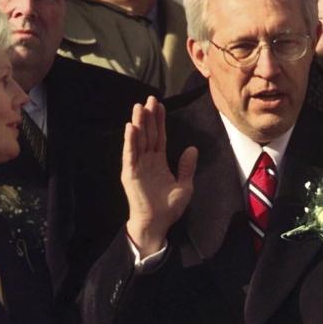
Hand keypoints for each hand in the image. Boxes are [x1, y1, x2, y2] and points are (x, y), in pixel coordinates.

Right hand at [123, 96, 197, 256]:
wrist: (157, 224)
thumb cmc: (169, 208)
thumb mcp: (185, 186)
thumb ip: (187, 167)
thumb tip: (192, 148)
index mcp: (159, 161)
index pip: (160, 136)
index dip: (160, 121)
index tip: (160, 105)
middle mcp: (147, 161)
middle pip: (148, 134)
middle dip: (149, 116)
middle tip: (150, 98)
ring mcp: (137, 166)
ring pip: (138, 140)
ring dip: (138, 123)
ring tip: (139, 107)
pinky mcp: (130, 174)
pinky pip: (130, 154)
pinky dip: (130, 141)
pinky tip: (130, 128)